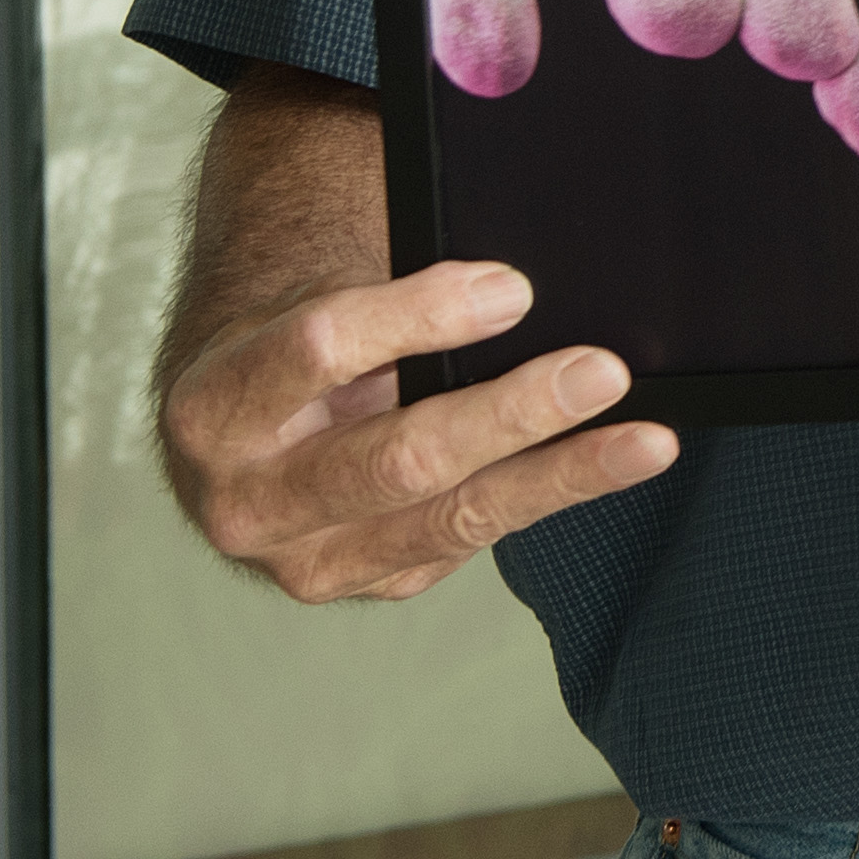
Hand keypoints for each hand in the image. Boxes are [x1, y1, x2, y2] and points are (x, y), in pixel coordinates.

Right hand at [158, 255, 677, 605]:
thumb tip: (511, 274)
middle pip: (398, 455)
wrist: (246, 432)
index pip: (321, 349)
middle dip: (511, 412)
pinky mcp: (370, 583)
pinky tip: (602, 464)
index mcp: (214, 406)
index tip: (513, 289)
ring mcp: (307, 558)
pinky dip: (543, 495)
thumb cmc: (290, 348)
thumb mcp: (307, 302)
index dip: (421, 317)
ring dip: (558, 473)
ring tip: (644, 441)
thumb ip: (389, 292)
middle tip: (601, 371)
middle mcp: (247, 499)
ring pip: (450, 516)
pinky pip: (472, 538)